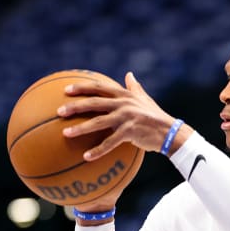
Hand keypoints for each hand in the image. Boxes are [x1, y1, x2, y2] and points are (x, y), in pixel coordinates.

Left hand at [57, 72, 181, 160]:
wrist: (170, 132)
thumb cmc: (156, 116)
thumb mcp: (145, 98)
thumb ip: (134, 87)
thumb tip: (129, 74)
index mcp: (124, 95)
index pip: (100, 87)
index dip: (82, 87)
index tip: (66, 90)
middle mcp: (123, 104)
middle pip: (94, 103)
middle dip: (75, 106)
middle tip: (59, 111)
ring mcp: (127, 117)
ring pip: (99, 122)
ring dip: (81, 128)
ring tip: (65, 133)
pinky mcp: (130, 132)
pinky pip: (110, 142)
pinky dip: (98, 150)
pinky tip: (86, 157)